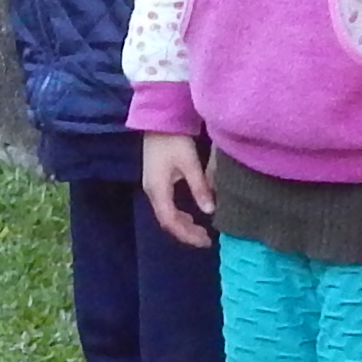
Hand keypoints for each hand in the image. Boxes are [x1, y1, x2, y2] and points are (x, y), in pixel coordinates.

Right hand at [140, 133, 217, 248]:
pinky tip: (191, 215)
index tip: (206, 241)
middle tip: (206, 240)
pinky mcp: (156, 182)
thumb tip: (209, 211)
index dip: (187, 235)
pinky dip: (179, 215)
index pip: (170, 222)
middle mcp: (152, 192)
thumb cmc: (174, 139)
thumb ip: (199, 187)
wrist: (159, 119)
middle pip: (167, 222)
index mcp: (158, 190)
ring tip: (201, 231)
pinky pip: (166, 206)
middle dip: (186, 233)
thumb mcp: (190, 163)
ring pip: (166, 215)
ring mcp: (152, 187)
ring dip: (182, 225)